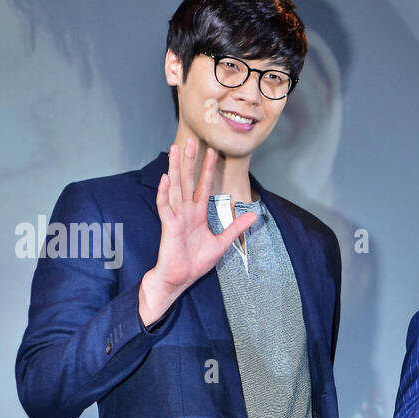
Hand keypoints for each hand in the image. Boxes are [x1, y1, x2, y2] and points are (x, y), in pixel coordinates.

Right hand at [139, 138, 258, 325]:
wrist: (180, 277)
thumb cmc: (196, 261)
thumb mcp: (222, 243)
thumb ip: (236, 228)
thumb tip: (254, 215)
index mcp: (197, 213)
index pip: (203, 186)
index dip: (208, 169)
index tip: (213, 152)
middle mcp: (186, 211)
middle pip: (188, 180)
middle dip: (190, 161)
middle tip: (192, 140)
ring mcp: (176, 217)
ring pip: (175, 188)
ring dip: (175, 169)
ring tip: (175, 150)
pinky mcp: (169, 226)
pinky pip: (166, 206)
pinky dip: (165, 193)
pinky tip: (166, 178)